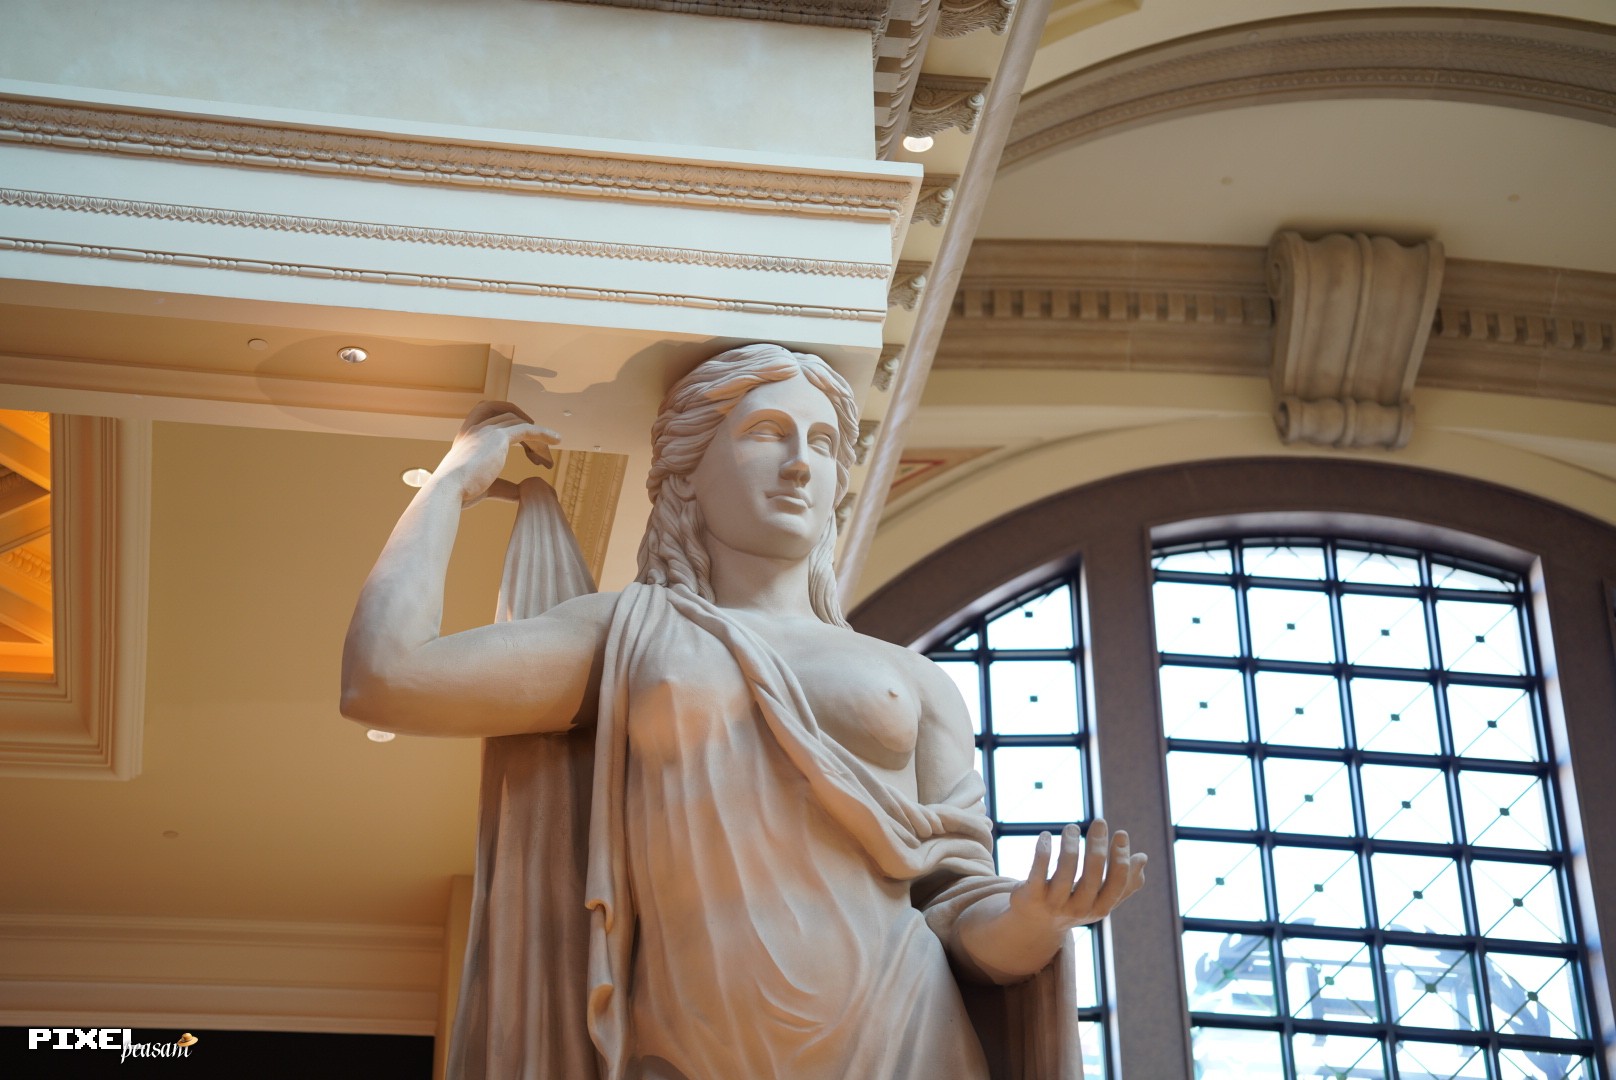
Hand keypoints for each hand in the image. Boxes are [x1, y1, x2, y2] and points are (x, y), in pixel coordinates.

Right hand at [433, 401, 558, 506]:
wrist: (449, 489)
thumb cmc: (460, 492)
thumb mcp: (485, 487)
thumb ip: (503, 487)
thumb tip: (520, 493)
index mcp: (466, 435)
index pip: (486, 410)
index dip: (506, 414)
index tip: (522, 429)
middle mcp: (475, 427)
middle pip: (507, 416)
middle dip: (525, 426)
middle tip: (538, 444)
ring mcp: (486, 430)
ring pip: (519, 422)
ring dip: (537, 435)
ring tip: (550, 448)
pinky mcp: (499, 437)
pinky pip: (527, 429)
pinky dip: (543, 432)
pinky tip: (557, 440)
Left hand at [1010, 818, 1146, 931]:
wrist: (1035, 925)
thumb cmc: (1074, 904)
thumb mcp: (1099, 898)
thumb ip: (1123, 882)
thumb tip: (1143, 858)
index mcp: (1100, 908)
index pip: (1117, 882)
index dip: (1121, 857)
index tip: (1120, 833)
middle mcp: (1079, 908)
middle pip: (1092, 873)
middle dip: (1098, 844)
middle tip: (1099, 821)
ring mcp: (1054, 903)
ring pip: (1065, 867)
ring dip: (1071, 842)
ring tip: (1072, 826)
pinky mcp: (1031, 895)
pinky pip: (1038, 869)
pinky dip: (1043, 849)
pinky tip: (1046, 834)